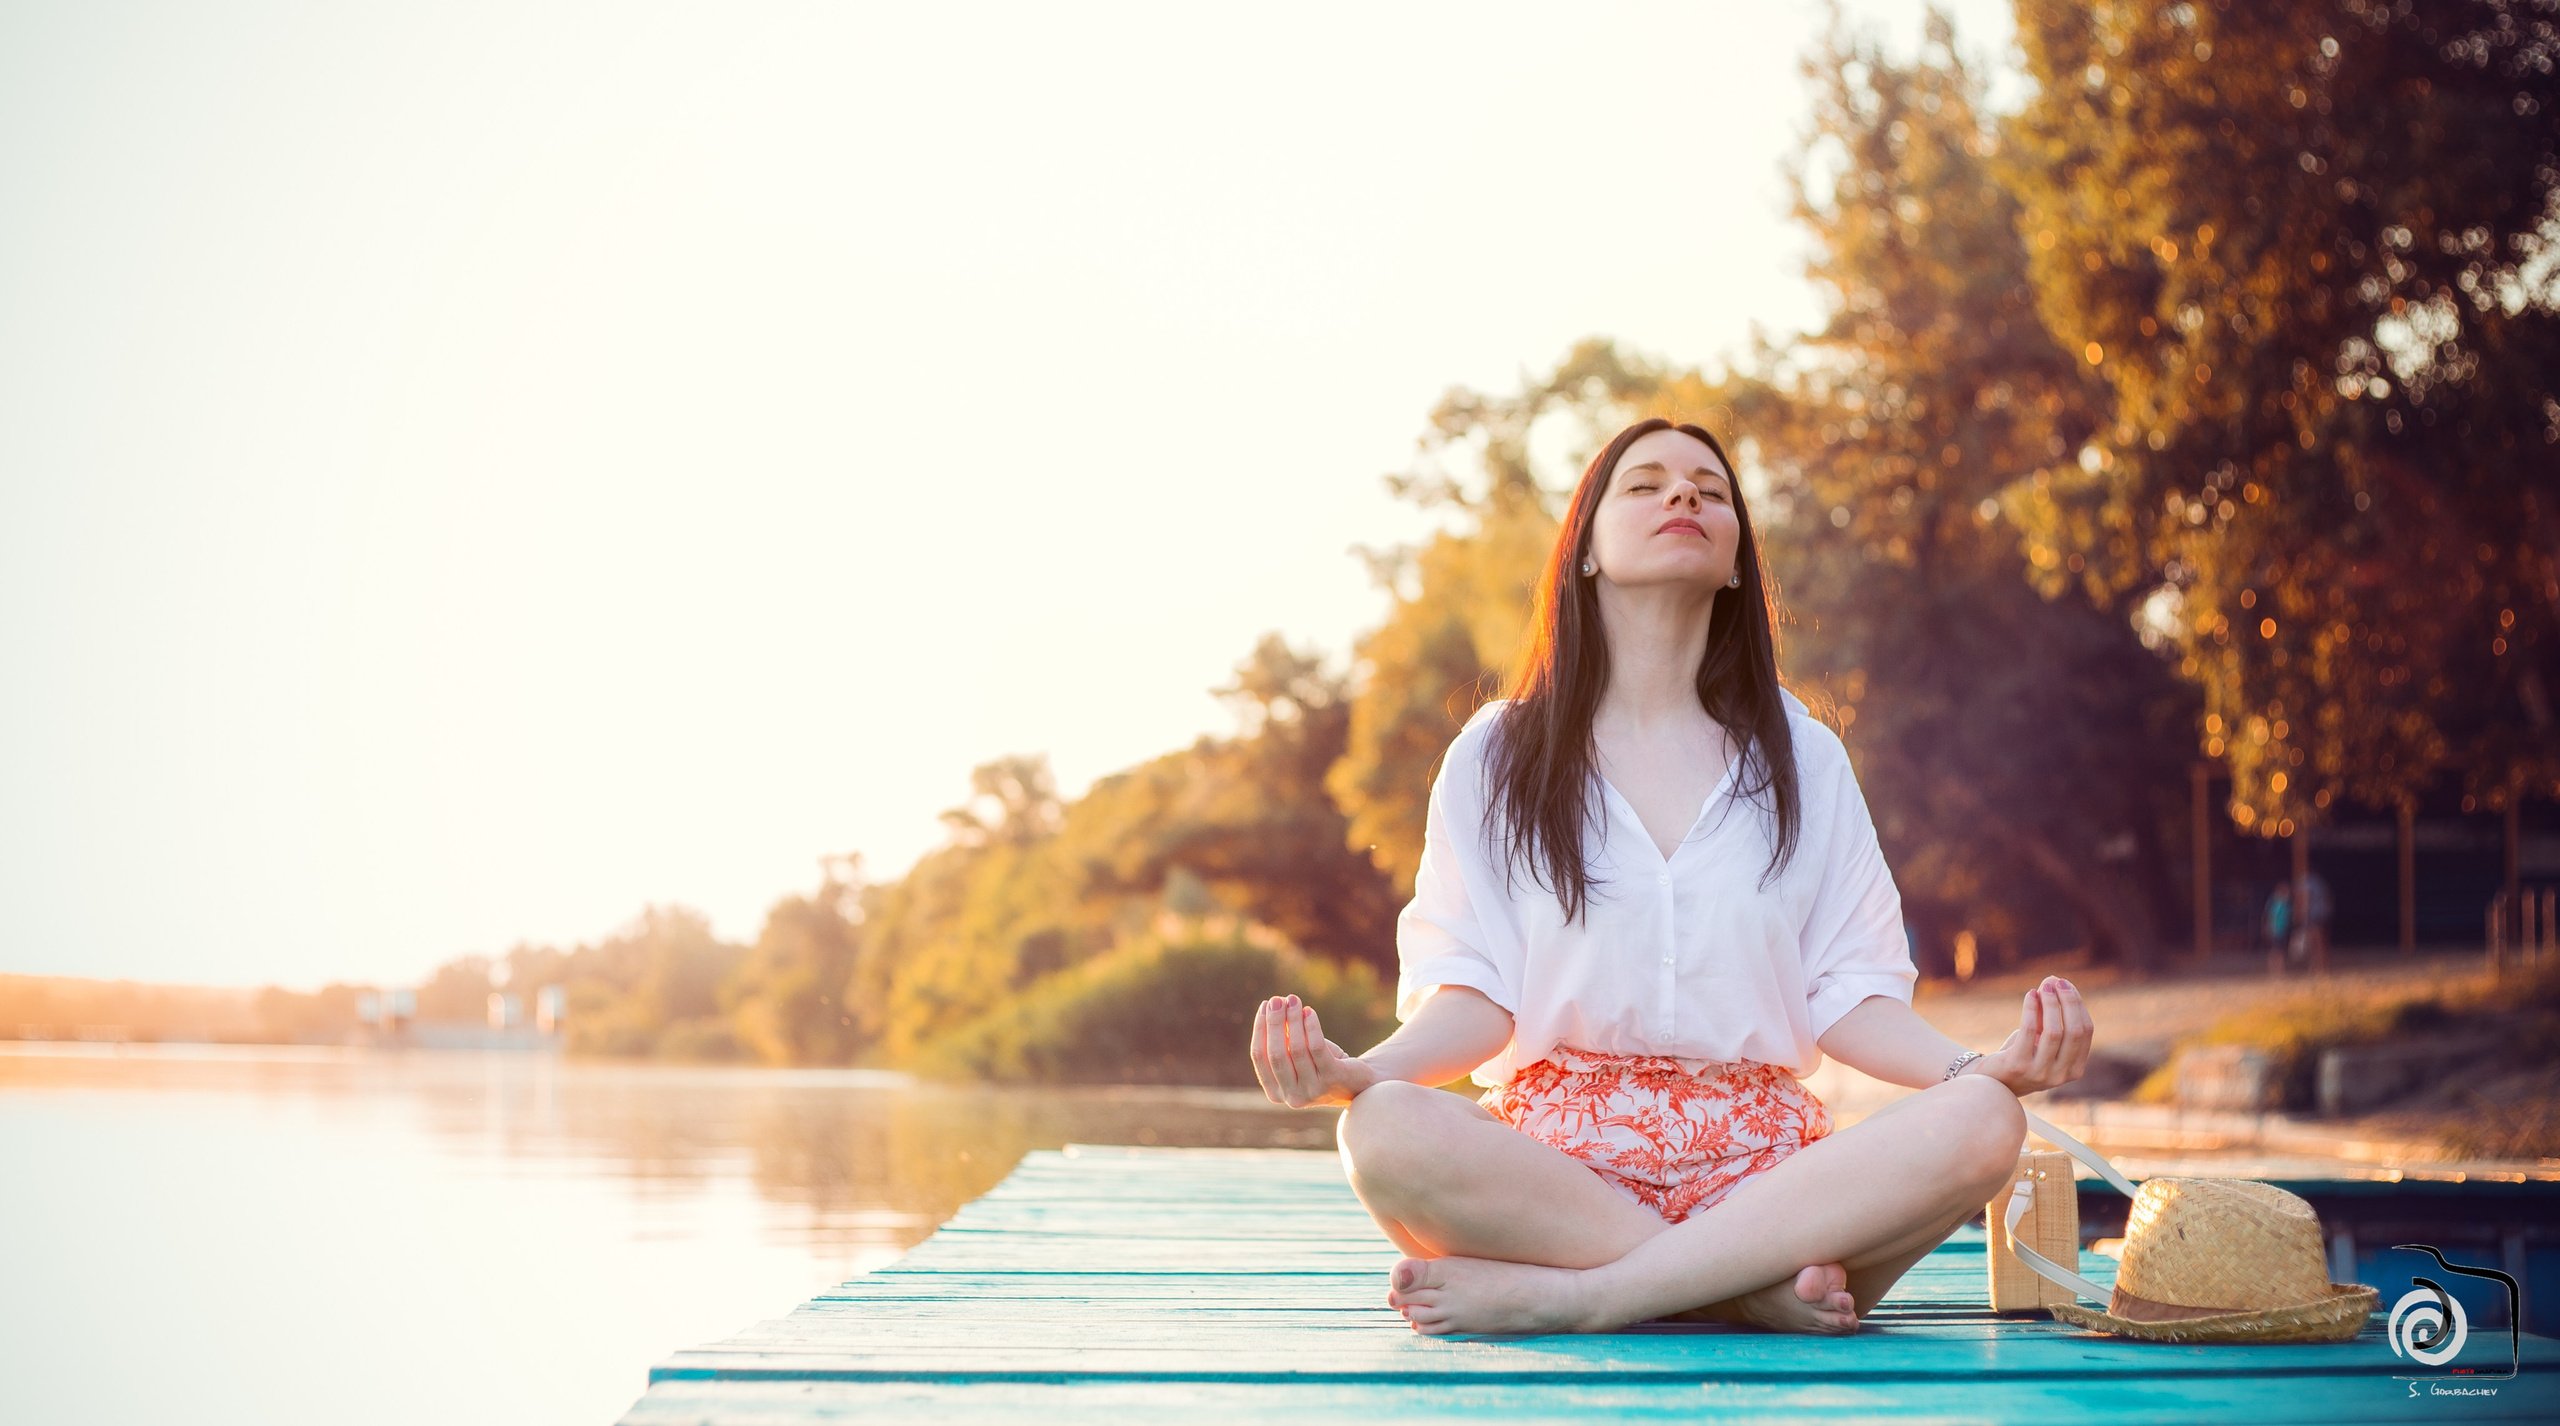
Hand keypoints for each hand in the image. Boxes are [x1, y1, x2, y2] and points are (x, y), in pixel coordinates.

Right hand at [1248, 994, 1378, 1107]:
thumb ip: (1283, 1039)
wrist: (1358, 1083)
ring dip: (1293, 1020)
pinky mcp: (1332, 1079)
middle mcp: (1292, 1097)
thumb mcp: (1298, 1055)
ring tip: (1294, 1000)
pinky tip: (1310, 1012)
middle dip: (1274, 1023)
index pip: (1260, 1057)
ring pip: (1296, 1049)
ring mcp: (1313, 1091)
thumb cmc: (1322, 1066)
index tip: (1265, 1005)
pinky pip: (1317, 1048)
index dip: (1260, 1029)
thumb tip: (1272, 1008)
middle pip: (1276, 1054)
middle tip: (1277, 1000)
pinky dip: (1312, 1027)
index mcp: (1275, 1093)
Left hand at [1968, 975, 2092, 1095]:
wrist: (1992, 1080)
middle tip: (2057, 982)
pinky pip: (2030, 1031)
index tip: (2067, 986)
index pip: (2086, 1032)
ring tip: (2044, 987)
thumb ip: (2050, 1014)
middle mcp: (2061, 1075)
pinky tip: (2030, 995)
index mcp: (2075, 1069)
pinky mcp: (2018, 1066)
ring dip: (2050, 1004)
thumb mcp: (2041, 1037)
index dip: (2078, 1005)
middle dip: (2068, 1002)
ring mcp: (2040, 1073)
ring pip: (2054, 1032)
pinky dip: (2031, 1009)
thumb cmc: (2021, 1055)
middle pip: (2075, 1032)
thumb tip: (2054, 981)